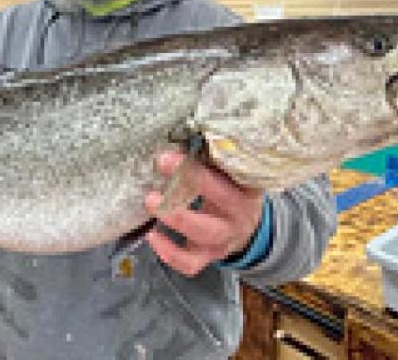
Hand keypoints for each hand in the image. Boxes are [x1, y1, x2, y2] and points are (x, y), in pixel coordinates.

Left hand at [144, 151, 263, 276]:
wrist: (245, 230)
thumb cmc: (230, 192)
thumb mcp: (230, 175)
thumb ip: (213, 159)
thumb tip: (180, 134)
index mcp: (246, 188)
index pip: (232, 170)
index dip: (204, 159)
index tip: (176, 150)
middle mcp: (239, 214)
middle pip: (221, 197)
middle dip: (190, 180)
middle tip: (162, 162)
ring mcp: (224, 239)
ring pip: (203, 232)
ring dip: (176, 217)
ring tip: (151, 201)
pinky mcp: (208, 257)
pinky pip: (189, 263)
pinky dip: (169, 253)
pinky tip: (152, 236)